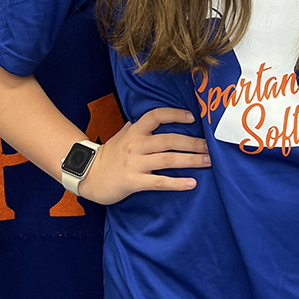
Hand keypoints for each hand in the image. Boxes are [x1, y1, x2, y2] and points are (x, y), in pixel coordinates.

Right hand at [79, 108, 209, 203]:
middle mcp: (136, 144)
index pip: (157, 115)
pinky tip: (192, 183)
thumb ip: (138, 126)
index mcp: (135, 130)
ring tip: (208, 161)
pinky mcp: (133, 181)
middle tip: (210, 147)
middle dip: (193, 143)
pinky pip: (159, 181)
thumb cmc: (109, 154)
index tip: (192, 118)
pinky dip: (177, 182)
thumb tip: (155, 117)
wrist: (87, 174)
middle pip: (169, 139)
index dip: (175, 114)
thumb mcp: (122, 134)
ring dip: (191, 160)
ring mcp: (135, 163)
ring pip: (168, 159)